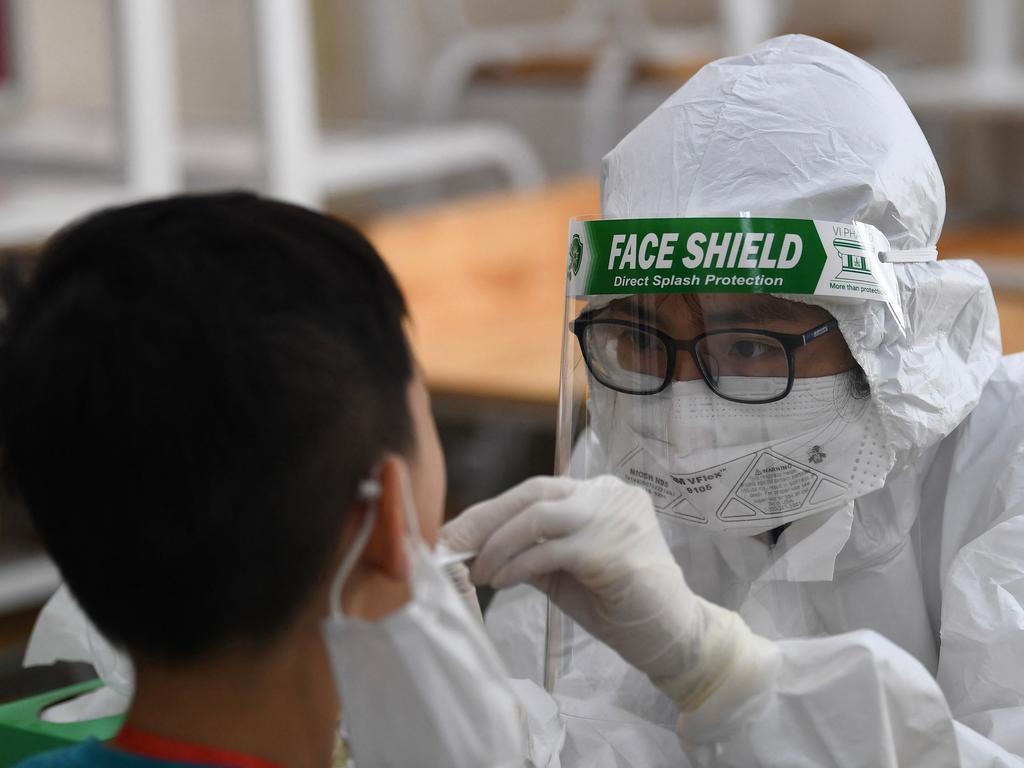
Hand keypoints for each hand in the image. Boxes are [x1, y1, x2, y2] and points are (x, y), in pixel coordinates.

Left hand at [442, 475, 768, 711]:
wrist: (673, 637)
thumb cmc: (620, 604)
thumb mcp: (567, 570)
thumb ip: (532, 550)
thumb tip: (475, 548)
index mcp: (601, 492)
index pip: (536, 490)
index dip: (492, 511)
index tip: (457, 534)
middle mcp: (609, 494)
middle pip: (532, 493)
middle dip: (484, 520)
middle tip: (450, 546)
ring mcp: (612, 518)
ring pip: (536, 516)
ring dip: (497, 545)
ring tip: (477, 573)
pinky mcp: (611, 549)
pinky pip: (548, 552)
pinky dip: (517, 566)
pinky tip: (501, 583)